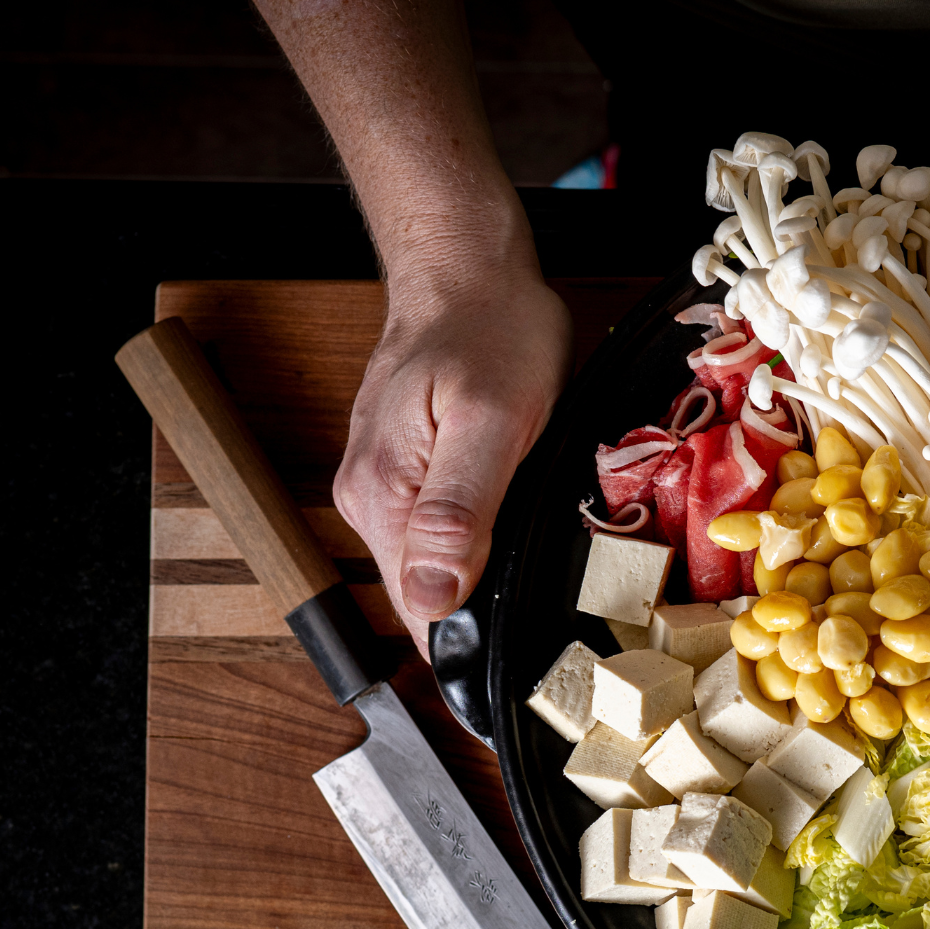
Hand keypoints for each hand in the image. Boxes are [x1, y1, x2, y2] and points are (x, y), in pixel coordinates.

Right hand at [335, 261, 570, 653]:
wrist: (464, 269)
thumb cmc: (490, 329)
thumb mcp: (493, 420)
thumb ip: (459, 514)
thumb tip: (431, 600)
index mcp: (384, 501)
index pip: (423, 616)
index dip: (477, 647)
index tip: (536, 659)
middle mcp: (369, 504)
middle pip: (429, 599)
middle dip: (488, 611)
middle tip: (560, 603)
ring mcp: (383, 488)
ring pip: (436, 568)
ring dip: (485, 575)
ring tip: (540, 556)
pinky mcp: (403, 473)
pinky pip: (438, 533)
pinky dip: (479, 540)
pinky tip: (512, 521)